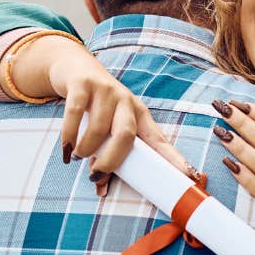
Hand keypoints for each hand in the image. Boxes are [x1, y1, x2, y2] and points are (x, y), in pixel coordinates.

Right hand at [17, 35, 189, 193]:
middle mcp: (126, 102)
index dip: (173, 159)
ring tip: (77, 157)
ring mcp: (106, 91)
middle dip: (112, 159)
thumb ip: (105, 155)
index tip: (188, 176)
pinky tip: (66, 150)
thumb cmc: (95, 107)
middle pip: (127, 135)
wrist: (75, 67)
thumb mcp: (106, 127)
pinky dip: (69, 135)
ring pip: (99, 127)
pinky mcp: (83, 84)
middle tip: (96, 174)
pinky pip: (75, 113)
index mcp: (140, 116)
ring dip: (86, 149)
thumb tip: (99, 187)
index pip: (159, 140)